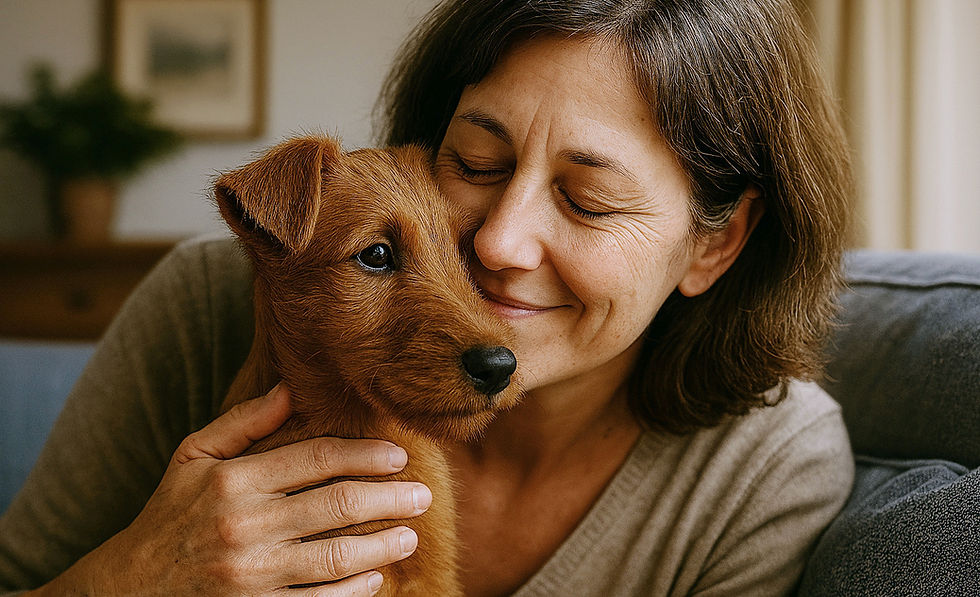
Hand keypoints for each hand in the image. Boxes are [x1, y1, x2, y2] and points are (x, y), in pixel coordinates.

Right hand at [33, 384, 430, 595]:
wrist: (128, 590)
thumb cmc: (169, 515)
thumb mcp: (192, 458)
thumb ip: (243, 423)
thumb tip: (291, 389)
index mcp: (232, 481)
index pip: (316, 458)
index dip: (365, 454)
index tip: (398, 456)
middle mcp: (244, 526)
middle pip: (337, 507)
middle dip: (390, 498)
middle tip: (422, 494)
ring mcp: (251, 575)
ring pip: (336, 559)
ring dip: (382, 546)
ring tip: (409, 536)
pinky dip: (353, 591)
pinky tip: (374, 577)